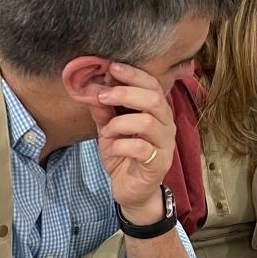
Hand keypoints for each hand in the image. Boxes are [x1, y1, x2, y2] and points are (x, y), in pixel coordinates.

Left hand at [90, 62, 175, 217]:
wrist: (131, 190)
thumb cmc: (124, 156)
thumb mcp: (108, 129)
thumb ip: (103, 109)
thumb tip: (91, 86)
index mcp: (156, 112)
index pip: (152, 85)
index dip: (133, 74)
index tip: (111, 67)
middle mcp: (165, 125)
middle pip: (153, 99)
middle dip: (125, 93)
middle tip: (102, 95)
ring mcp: (165, 144)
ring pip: (147, 121)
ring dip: (120, 123)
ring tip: (106, 131)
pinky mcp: (158, 164)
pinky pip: (141, 148)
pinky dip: (121, 145)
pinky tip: (112, 149)